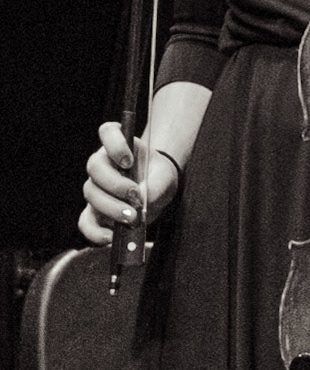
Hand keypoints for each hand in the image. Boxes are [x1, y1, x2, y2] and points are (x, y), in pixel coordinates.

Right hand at [78, 122, 178, 244]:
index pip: (107, 132)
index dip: (115, 144)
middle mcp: (103, 163)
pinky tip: (111, 237)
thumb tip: (138, 206)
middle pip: (95, 167)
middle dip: (115, 185)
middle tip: (136, 197)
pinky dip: (95, 231)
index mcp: (120, 144)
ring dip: (110, 207)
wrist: (158, 193)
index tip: (129, 160)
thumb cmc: (159, 177)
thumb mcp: (165, 178)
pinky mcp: (94, 211)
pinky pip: (85, 222)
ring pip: (90, 193)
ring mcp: (96, 187)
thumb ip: (154, 188)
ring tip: (132, 217)